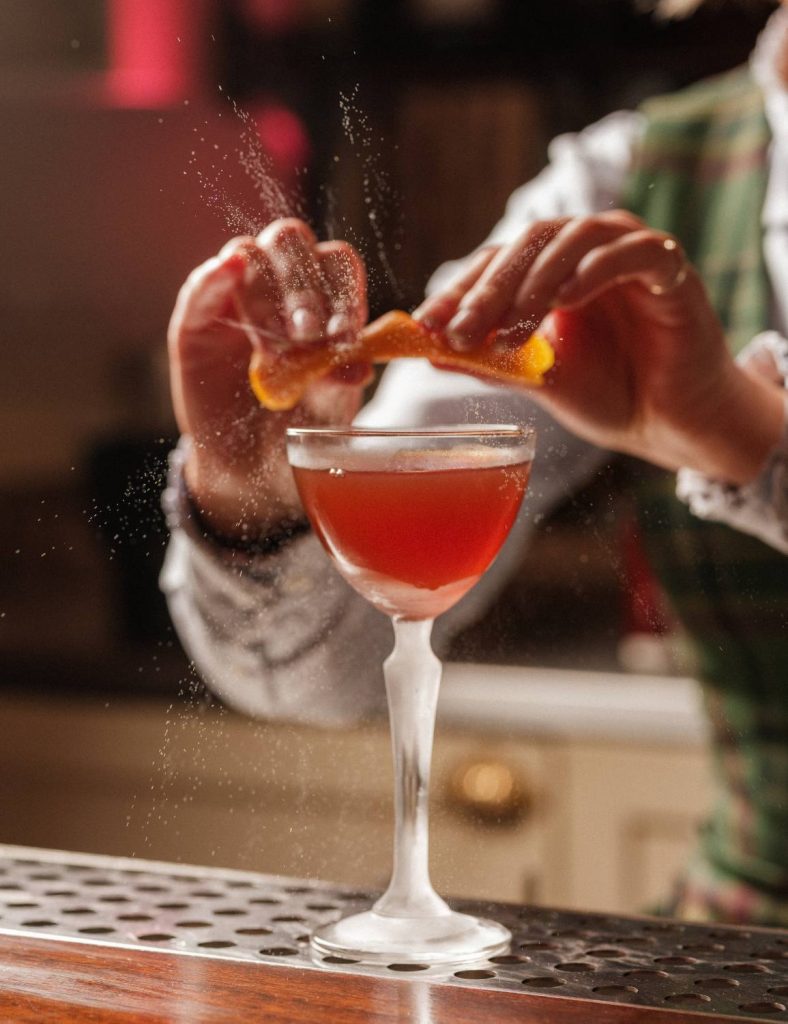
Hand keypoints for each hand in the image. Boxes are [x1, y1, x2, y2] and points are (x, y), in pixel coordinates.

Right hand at [168, 219, 369, 536]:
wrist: (252, 461)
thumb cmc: (299, 421)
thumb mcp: (327, 406)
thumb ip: (339, 381)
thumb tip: (358, 367)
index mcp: (325, 295)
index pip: (336, 264)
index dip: (341, 290)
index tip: (343, 334)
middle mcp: (281, 284)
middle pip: (291, 242)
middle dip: (302, 288)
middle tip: (307, 335)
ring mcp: (236, 295)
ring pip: (249, 254)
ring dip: (266, 296)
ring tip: (276, 349)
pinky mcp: (197, 318)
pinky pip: (201, 285)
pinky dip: (214, 276)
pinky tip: (227, 273)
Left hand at [416, 211, 783, 483]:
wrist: (670, 424)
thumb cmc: (609, 394)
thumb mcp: (539, 379)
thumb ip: (491, 361)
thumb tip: (429, 352)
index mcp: (551, 270)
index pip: (496, 263)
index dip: (459, 291)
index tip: (425, 326)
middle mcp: (586, 250)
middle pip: (527, 243)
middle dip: (489, 288)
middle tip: (461, 329)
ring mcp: (627, 251)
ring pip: (572, 239)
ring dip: (535, 282)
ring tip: (512, 330)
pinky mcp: (668, 265)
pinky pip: (630, 252)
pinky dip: (595, 271)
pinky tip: (567, 301)